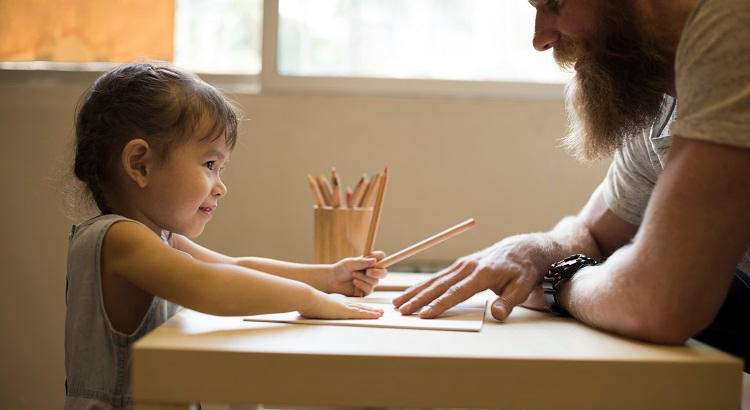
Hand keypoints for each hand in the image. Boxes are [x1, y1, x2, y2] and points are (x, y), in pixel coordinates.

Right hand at [299, 291, 383, 318]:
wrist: (309, 299)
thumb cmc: (309, 304)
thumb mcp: (316, 308)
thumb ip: (317, 310)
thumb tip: (308, 313)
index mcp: (337, 304)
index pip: (351, 307)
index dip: (360, 308)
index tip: (366, 309)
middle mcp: (343, 305)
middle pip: (360, 308)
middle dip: (370, 310)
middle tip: (379, 311)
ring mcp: (345, 308)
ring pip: (363, 310)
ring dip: (373, 312)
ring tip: (381, 313)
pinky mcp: (346, 311)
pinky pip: (361, 314)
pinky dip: (370, 314)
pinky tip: (377, 315)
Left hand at [329, 251, 387, 295]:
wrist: (333, 280)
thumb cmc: (341, 269)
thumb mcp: (351, 263)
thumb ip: (363, 262)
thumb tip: (374, 261)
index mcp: (370, 262)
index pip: (382, 258)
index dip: (380, 257)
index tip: (374, 258)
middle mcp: (372, 272)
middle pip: (384, 273)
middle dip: (377, 272)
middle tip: (368, 271)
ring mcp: (370, 282)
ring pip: (375, 281)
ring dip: (364, 278)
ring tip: (353, 274)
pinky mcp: (366, 291)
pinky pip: (370, 289)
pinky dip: (362, 285)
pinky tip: (354, 282)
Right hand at [392, 234, 549, 319]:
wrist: (522, 249)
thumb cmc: (522, 270)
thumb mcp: (522, 287)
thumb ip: (508, 302)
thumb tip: (497, 314)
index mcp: (483, 273)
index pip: (457, 292)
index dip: (440, 304)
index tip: (425, 314)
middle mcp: (468, 266)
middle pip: (439, 285)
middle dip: (419, 299)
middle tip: (402, 310)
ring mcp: (462, 264)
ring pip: (434, 279)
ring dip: (415, 291)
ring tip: (398, 303)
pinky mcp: (459, 266)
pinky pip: (437, 277)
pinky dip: (422, 285)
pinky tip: (410, 293)